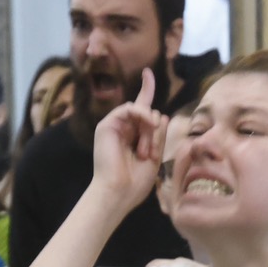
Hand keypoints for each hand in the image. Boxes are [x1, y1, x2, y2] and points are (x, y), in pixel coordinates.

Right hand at [89, 69, 165, 210]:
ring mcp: (114, 126)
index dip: (146, 89)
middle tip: (150, 154)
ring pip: (141, 111)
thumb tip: (160, 114)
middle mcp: (123, 129)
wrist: (117, 193)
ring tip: (146, 150)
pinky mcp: (106, 125)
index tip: (148, 73)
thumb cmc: (135, 183)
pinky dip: (142, 115)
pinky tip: (147, 126)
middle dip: (155, 132)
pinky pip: (130, 108)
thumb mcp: (154, 157)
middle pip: (147, 113)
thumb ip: (158, 135)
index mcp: (133, 137)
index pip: (142, 109)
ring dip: (149, 129)